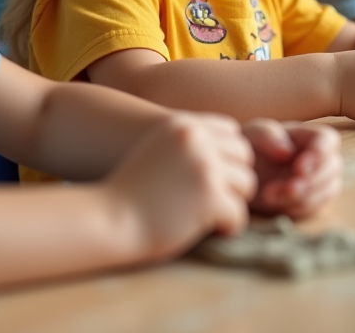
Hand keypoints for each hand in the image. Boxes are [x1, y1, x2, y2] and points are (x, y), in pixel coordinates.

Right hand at [106, 113, 254, 260]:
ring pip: (247, 185)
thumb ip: (192, 144)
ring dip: (231, 204)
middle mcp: (196, 139)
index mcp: (184, 125)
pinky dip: (228, 227)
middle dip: (233, 181)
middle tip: (211, 201)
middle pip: (245, 158)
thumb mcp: (160, 150)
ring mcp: (204, 166)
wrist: (107, 219)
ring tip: (206, 216)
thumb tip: (238, 148)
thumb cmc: (133, 191)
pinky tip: (208, 231)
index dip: (227, 159)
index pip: (233, 133)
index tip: (210, 180)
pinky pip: (240, 214)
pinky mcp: (209, 197)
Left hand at [242, 120, 341, 218]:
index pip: (328, 140)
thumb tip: (288, 151)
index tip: (299, 169)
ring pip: (328, 190)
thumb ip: (268, 135)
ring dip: (302, 197)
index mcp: (308, 135)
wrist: (240, 172)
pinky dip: (296, 208)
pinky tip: (274, 203)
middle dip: (310, 182)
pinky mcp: (312, 200)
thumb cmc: (249, 146)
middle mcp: (319, 157)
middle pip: (332, 168)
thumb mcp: (253, 134)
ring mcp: (318, 180)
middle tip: (284, 189)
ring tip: (270, 196)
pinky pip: (316, 207)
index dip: (320, 155)